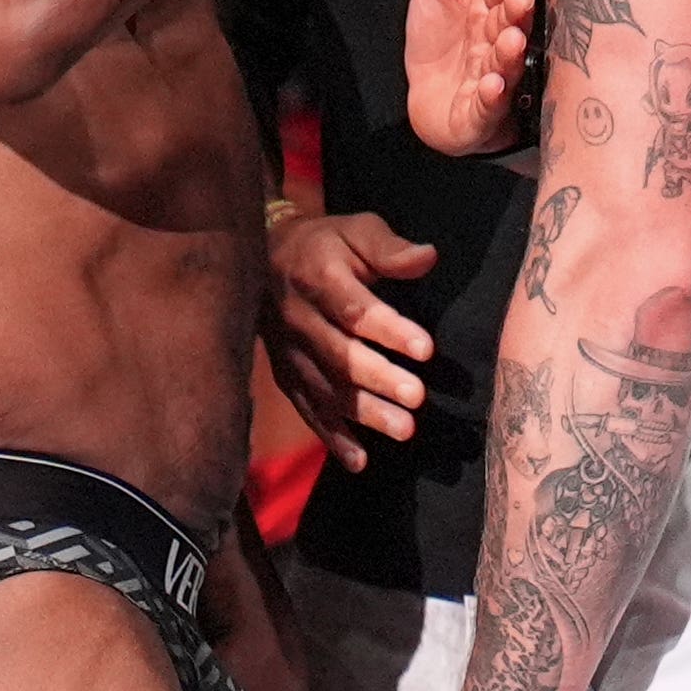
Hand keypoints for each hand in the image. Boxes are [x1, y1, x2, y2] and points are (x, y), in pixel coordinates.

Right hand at [266, 213, 438, 473]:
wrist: (262, 258)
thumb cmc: (325, 244)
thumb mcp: (355, 230)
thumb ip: (389, 248)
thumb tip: (428, 258)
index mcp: (317, 276)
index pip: (354, 309)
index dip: (389, 330)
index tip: (426, 349)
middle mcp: (297, 318)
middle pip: (339, 354)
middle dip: (379, 378)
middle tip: (417, 398)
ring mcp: (287, 350)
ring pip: (325, 388)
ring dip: (364, 413)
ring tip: (404, 430)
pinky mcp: (284, 374)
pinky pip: (307, 408)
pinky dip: (332, 436)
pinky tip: (360, 460)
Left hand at [404, 0, 533, 157]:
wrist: (431, 94)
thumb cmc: (444, 37)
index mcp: (491, 7)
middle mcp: (497, 41)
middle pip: (510, 24)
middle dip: (517, 12)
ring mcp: (492, 76)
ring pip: (504, 64)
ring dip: (509, 53)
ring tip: (512, 40)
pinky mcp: (480, 113)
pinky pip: (487, 106)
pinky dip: (491, 96)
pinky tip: (492, 85)